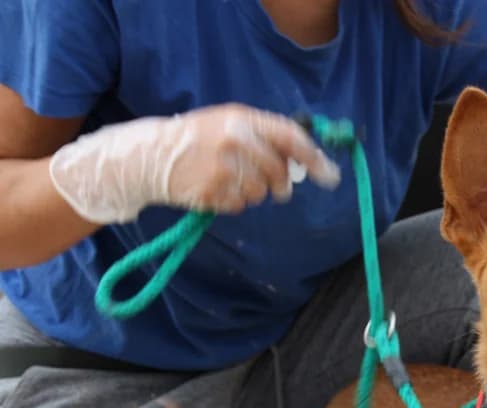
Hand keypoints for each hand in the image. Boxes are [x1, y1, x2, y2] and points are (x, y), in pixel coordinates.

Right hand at [49, 103, 340, 223]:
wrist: (151, 155)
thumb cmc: (199, 138)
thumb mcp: (231, 123)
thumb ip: (266, 137)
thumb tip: (307, 163)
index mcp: (242, 118)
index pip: (290, 138)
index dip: (314, 158)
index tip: (330, 176)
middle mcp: (235, 140)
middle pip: (279, 172)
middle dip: (283, 185)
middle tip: (280, 190)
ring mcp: (223, 167)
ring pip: (261, 192)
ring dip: (254, 193)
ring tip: (231, 180)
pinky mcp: (212, 191)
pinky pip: (240, 205)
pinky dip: (234, 202)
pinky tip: (216, 190)